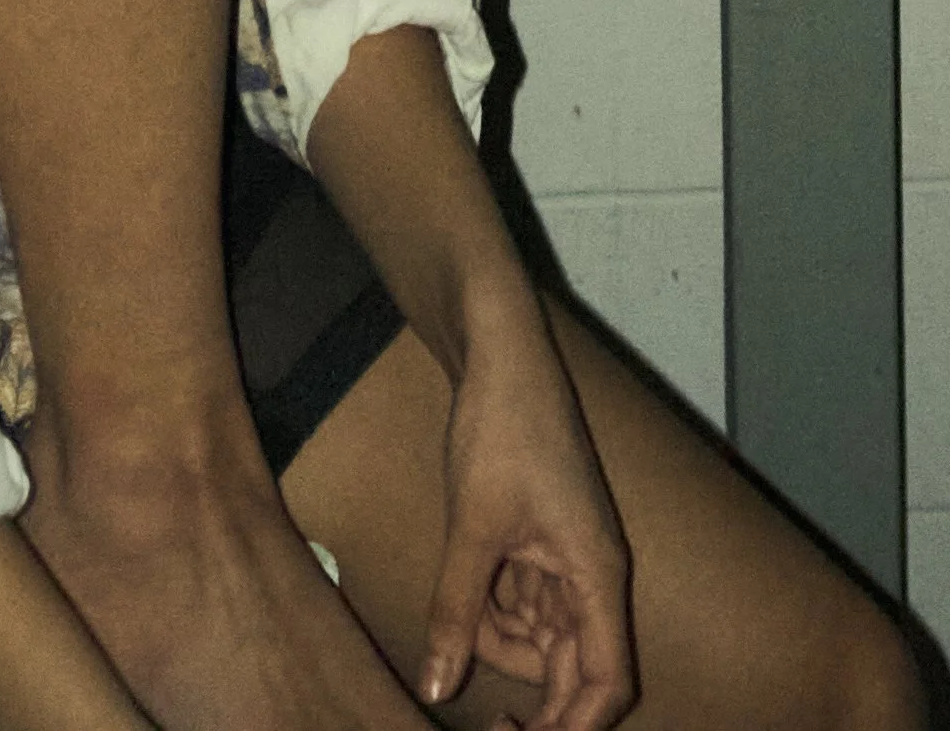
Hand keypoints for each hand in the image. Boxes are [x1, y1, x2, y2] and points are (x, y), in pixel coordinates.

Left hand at [419, 313, 631, 730]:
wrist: (498, 351)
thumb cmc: (502, 428)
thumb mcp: (472, 527)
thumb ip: (456, 611)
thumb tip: (438, 687)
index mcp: (597, 574)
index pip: (607, 681)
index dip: (572, 727)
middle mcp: (591, 573)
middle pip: (572, 667)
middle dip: (531, 696)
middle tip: (483, 719)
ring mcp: (565, 557)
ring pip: (539, 636)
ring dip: (496, 639)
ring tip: (455, 614)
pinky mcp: (539, 541)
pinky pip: (520, 600)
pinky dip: (489, 606)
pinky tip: (461, 590)